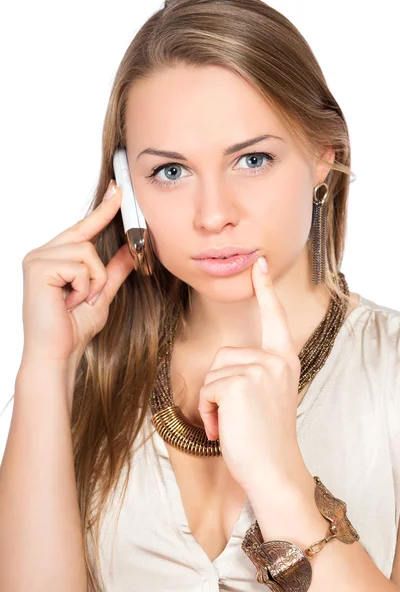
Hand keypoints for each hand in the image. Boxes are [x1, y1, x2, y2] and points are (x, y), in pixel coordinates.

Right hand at [20, 180, 136, 366]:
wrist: (58, 353)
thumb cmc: (73, 328)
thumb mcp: (102, 293)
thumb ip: (114, 269)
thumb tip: (132, 249)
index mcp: (54, 256)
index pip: (83, 228)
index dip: (102, 209)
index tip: (117, 189)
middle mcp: (42, 252)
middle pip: (86, 240)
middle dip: (97, 272)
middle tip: (87, 298)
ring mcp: (38, 258)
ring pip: (87, 252)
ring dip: (93, 282)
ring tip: (77, 301)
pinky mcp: (38, 267)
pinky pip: (79, 266)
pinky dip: (84, 287)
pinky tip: (70, 303)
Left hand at [197, 257, 306, 494]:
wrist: (273, 471)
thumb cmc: (265, 439)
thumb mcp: (268, 397)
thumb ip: (256, 372)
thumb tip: (224, 370)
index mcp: (283, 360)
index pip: (274, 317)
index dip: (265, 290)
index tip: (259, 264)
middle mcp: (275, 359)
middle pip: (224, 354)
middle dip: (219, 386)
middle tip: (234, 416)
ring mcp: (258, 369)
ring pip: (212, 372)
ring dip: (212, 401)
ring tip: (230, 424)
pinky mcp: (238, 382)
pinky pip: (207, 388)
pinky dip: (208, 411)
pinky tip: (223, 428)